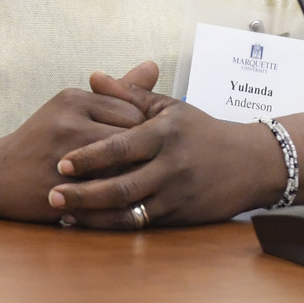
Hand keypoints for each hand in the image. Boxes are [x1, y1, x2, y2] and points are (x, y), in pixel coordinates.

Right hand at [0, 63, 155, 222]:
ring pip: (123, 166)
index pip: (133, 111)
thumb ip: (116, 91)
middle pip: (131, 138)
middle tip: (147, 166)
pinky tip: (120, 200)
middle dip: (143, 154)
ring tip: (135, 182)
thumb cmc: (44, 139)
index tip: (144, 145)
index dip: (145, 132)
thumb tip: (154, 65)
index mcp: (72, 98)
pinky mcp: (62, 187)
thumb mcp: (74, 108)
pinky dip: (118, 198)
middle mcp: (68, 122)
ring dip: (133, 177)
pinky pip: (107, 193)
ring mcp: (64, 156)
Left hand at [46, 64, 286, 228]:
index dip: (89, 156)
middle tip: (52, 194)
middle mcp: (170, 166)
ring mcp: (176, 194)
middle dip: (83, 193)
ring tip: (64, 215)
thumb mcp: (168, 107)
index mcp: (164, 134)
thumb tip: (93, 76)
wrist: (251, 163)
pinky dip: (114, 225)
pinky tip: (91, 224)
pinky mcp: (180, 216)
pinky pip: (142, 224)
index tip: (61, 161)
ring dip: (94, 215)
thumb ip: (129, 93)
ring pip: (129, 211)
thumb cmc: (202, 130)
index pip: (120, 145)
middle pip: (121, 185)